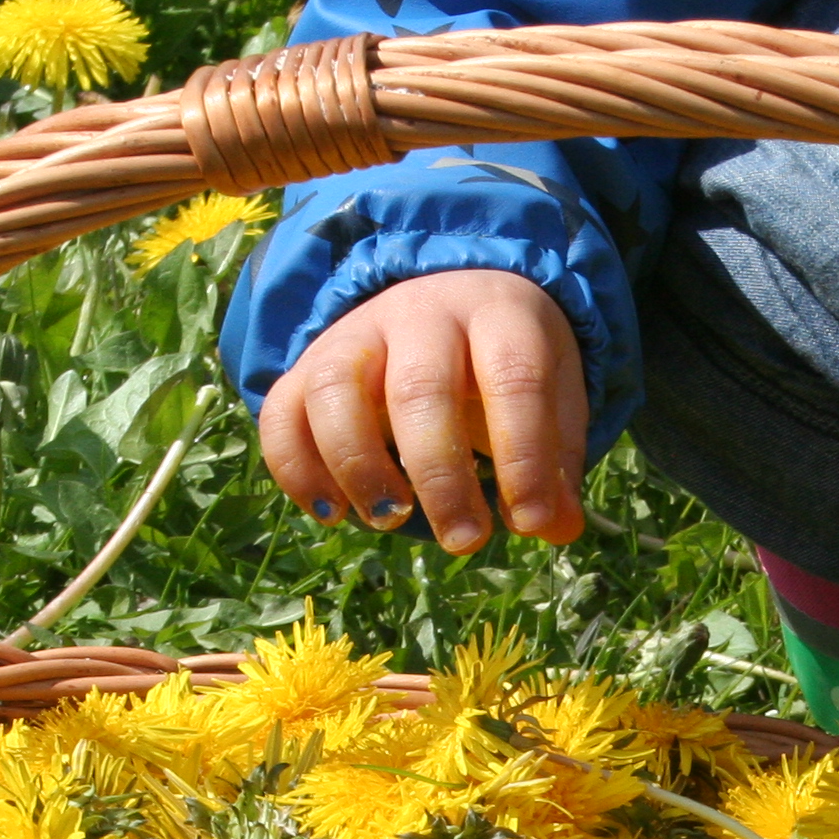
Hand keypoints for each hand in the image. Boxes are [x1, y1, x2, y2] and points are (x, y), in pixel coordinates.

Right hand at [259, 269, 588, 554]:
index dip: (525, 456)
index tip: (532, 523)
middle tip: (466, 540)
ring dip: (358, 467)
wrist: (443, 298)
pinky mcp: (307, 364)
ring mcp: (356, 335)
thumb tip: (556, 528)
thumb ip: (556, 458)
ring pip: (335, 390)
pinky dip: (296, 470)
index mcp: (498, 314)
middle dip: (441, 475)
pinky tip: (332, 514)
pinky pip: (282, 412)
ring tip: (392, 523)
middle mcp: (421, 314)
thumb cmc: (501, 363)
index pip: (514, 379)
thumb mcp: (551, 395)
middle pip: (419, 390)